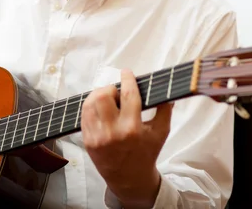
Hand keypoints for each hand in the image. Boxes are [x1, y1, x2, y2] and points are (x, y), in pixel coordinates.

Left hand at [81, 69, 173, 207]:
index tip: (127, 73)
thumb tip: (166, 91)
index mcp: (132, 129)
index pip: (129, 95)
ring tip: (108, 100)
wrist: (129, 179)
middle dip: (111, 89)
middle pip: (103, 96)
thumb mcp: (161, 133)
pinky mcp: (87, 140)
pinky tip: (100, 109)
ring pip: (90, 103)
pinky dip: (91, 107)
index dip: (127, 79)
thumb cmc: (146, 154)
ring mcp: (97, 137)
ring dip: (99, 96)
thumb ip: (164, 110)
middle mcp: (113, 132)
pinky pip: (84, 115)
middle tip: (117, 93)